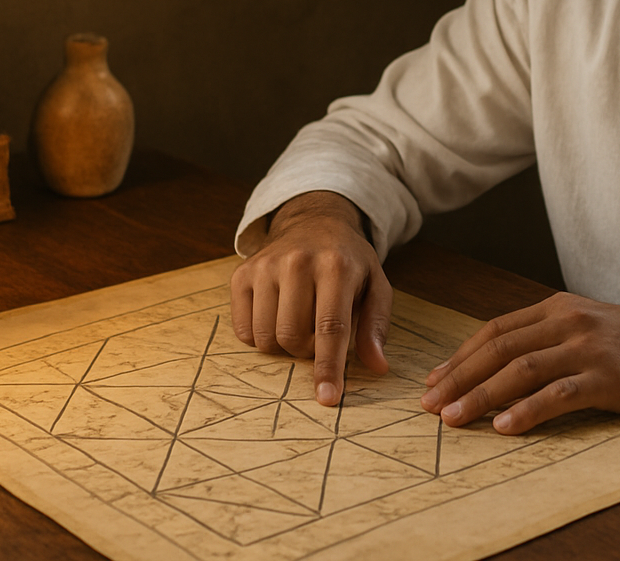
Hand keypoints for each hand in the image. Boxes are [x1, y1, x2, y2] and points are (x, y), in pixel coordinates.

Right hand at [230, 191, 392, 407]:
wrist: (312, 222)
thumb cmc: (348, 261)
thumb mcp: (375, 285)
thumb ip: (376, 326)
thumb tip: (377, 366)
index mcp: (336, 266)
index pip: (330, 327)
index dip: (328, 367)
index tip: (328, 398)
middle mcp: (297, 262)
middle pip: (293, 337)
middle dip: (306, 351)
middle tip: (317, 335)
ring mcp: (265, 266)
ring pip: (265, 338)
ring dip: (283, 346)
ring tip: (298, 323)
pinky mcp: (241, 274)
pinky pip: (243, 331)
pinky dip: (259, 338)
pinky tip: (275, 317)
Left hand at [419, 292, 619, 434]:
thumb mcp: (591, 326)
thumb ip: (551, 337)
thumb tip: (506, 364)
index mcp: (558, 309)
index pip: (495, 330)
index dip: (461, 357)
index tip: (435, 381)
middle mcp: (567, 322)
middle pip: (498, 348)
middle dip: (458, 378)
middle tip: (430, 405)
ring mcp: (588, 348)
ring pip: (519, 370)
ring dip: (480, 395)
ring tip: (453, 419)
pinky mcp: (608, 377)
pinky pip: (558, 393)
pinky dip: (526, 410)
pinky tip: (504, 426)